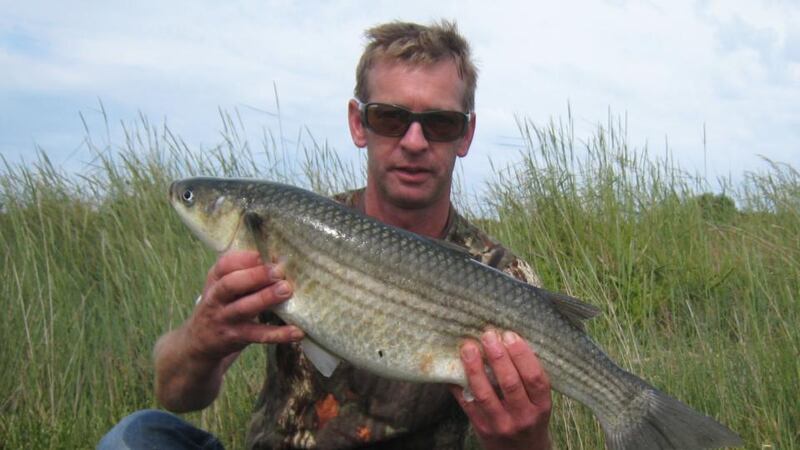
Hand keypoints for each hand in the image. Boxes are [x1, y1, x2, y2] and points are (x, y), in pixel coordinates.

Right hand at [186, 250, 303, 361]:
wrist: (198, 343)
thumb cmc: (221, 306)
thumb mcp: (223, 287)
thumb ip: (244, 273)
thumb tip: (278, 260)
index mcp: (215, 280)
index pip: (224, 265)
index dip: (245, 258)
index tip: (265, 254)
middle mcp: (216, 298)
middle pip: (231, 284)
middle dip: (255, 276)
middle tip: (278, 270)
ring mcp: (225, 318)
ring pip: (244, 308)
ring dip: (266, 298)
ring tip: (287, 290)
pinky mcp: (236, 337)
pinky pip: (259, 335)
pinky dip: (279, 334)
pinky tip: (297, 331)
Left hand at [450, 330, 551, 449]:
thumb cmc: (530, 419)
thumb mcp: (539, 403)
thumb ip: (527, 378)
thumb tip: (506, 340)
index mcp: (542, 406)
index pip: (535, 378)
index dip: (522, 354)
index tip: (510, 335)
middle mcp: (523, 417)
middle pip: (510, 383)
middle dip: (498, 356)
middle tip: (488, 335)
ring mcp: (501, 425)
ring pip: (485, 394)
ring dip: (475, 368)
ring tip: (468, 347)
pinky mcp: (481, 429)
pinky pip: (467, 404)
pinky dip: (459, 385)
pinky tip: (453, 368)